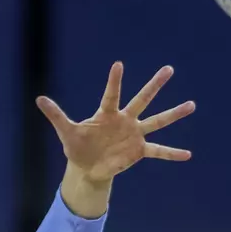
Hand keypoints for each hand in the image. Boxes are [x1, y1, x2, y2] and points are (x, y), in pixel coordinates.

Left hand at [37, 62, 195, 184]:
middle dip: (155, 85)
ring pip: (157, 121)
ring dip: (174, 114)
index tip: (118, 64)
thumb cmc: (77, 146)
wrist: (87, 167)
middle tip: (169, 69)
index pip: (112, 94)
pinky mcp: (139, 151)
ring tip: (192, 105)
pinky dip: (173, 153)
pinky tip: (188, 155)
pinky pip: (159, 151)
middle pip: (142, 99)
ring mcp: (135, 134)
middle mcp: (125, 120)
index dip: (114, 80)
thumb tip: (39, 98)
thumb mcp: (66, 131)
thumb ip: (56, 115)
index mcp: (107, 113)